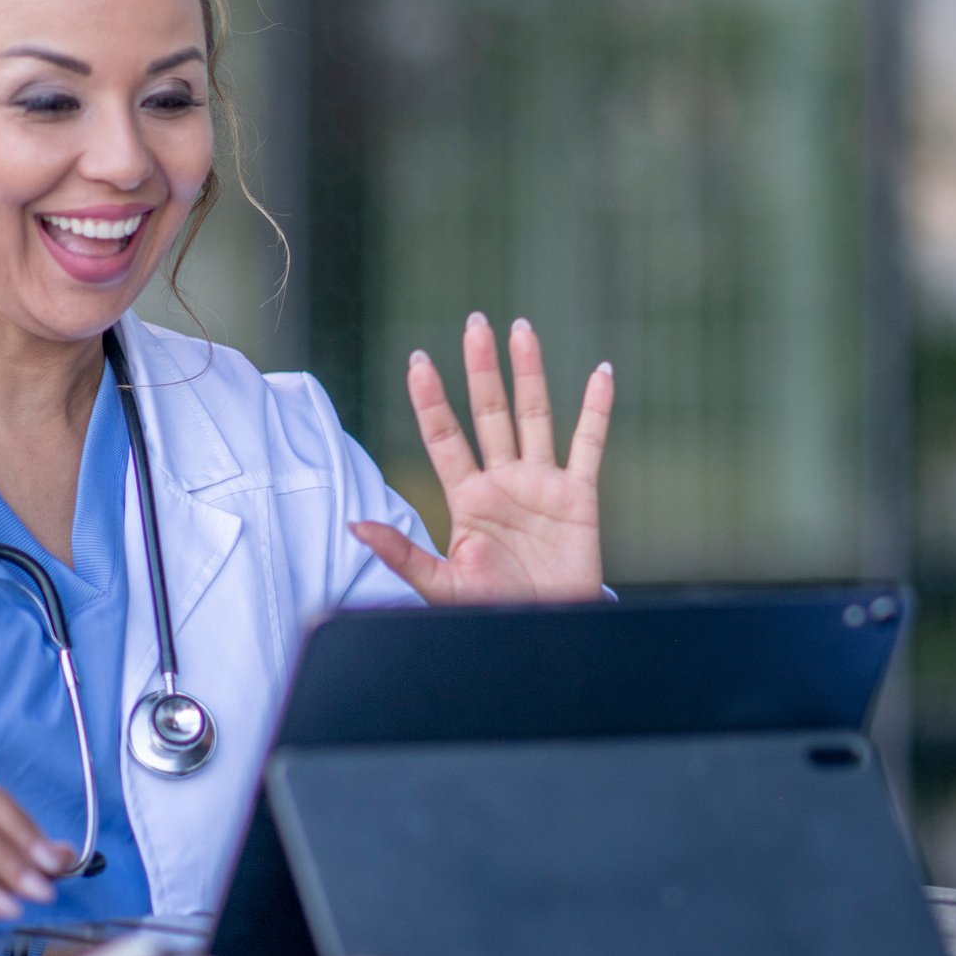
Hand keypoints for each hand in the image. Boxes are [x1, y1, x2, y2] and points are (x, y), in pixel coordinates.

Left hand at [349, 312, 611, 603]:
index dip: (432, 400)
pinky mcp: (579, 496)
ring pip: (534, 416)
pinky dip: (597, 409)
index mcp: (468, 499)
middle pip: (490, 412)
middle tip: (474, 323)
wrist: (546, 632)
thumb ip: (402, 554)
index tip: (418, 361)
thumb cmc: (493, 612)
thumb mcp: (442, 585)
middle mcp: (503, 481)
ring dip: (529, 372)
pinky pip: (590, 444)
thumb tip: (354, 525)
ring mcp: (542, 484)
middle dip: (481, 368)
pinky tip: (601, 373)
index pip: (445, 437)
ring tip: (521, 330)